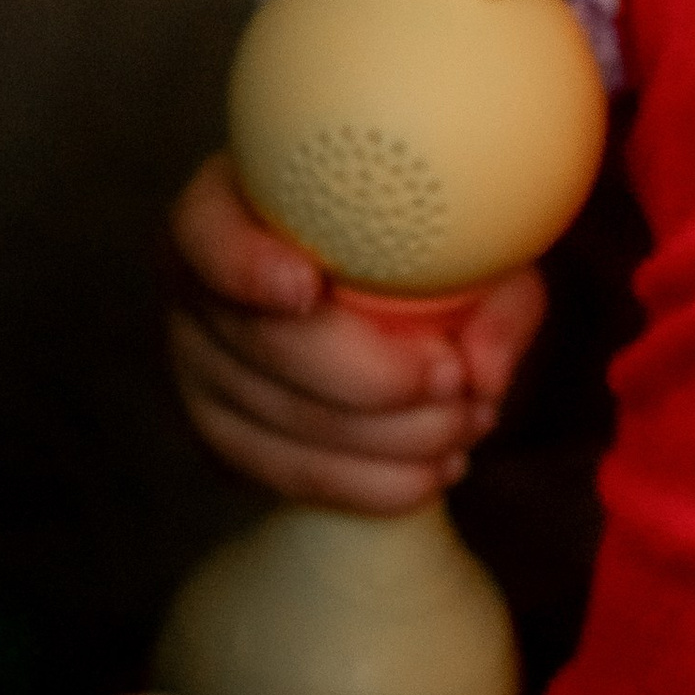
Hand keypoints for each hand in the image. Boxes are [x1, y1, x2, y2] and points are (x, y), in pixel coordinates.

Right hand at [168, 152, 546, 512]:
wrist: (386, 290)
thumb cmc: (418, 246)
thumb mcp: (469, 242)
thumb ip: (495, 296)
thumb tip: (483, 374)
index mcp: (232, 209)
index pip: (208, 235)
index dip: (246, 265)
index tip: (307, 287)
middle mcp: (199, 291)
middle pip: (259, 345)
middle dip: (368, 378)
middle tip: (456, 382)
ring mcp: (199, 370)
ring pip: (274, 423)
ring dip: (383, 442)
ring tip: (466, 426)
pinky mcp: (223, 437)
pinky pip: (283, 476)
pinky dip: (365, 485)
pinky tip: (429, 473)